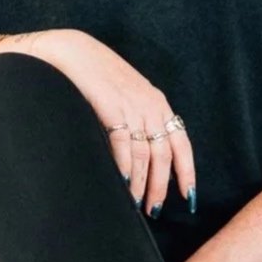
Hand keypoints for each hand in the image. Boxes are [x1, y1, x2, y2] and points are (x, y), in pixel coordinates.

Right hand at [33, 29, 195, 218]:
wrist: (71, 51)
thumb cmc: (95, 75)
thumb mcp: (126, 95)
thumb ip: (137, 119)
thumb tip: (139, 156)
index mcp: (158, 103)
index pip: (182, 143)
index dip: (187, 173)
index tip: (190, 197)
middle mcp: (151, 106)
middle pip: (163, 156)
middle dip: (160, 187)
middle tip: (154, 210)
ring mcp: (132, 107)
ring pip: (144, 156)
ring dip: (140, 184)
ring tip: (135, 205)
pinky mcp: (112, 108)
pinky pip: (122, 146)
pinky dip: (124, 169)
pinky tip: (121, 184)